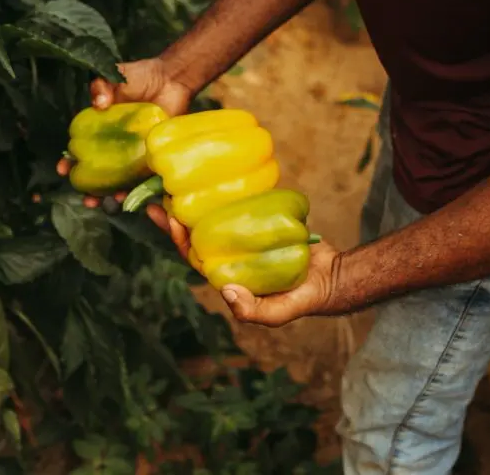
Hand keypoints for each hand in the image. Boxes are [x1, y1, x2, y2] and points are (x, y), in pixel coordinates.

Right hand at [56, 57, 191, 206]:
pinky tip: (130, 197)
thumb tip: (98, 102)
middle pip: (98, 173)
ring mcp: (134, 153)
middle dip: (88, 188)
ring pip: (119, 180)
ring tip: (106, 203)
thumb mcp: (115, 76)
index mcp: (100, 129)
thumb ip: (102, 86)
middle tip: (84, 198)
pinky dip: (137, 188)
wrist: (172, 79)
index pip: (81, 150)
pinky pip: (143, 177)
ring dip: (110, 195)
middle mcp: (115, 145)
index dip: (70, 162)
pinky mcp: (154, 156)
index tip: (63, 170)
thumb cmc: (140, 77)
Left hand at [121, 194, 341, 325]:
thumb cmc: (302, 298)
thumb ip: (253, 310)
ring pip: (211, 218)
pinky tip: (216, 177)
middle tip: (160, 194)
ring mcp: (241, 237)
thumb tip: (226, 292)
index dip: (178, 239)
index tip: (171, 218)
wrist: (330, 276)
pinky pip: (235, 207)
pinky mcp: (256, 222)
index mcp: (224, 275)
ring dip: (194, 202)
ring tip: (178, 180)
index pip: (193, 256)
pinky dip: (224, 195)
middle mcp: (227, 254)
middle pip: (195, 234)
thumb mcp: (278, 312)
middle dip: (175, 217)